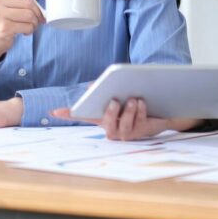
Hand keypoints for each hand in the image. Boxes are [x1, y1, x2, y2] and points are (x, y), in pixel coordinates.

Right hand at [0, 0, 44, 65]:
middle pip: (29, 2)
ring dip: (34, 22)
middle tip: (36, 17)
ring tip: (29, 24)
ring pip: (30, 15)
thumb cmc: (3, 17)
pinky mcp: (3, 28)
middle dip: (37, 12)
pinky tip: (23, 31)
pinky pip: (27, 26)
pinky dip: (30, 30)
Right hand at [53, 99, 199, 140]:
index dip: (68, 114)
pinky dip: (141, 111)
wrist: (163, 110)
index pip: (83, 116)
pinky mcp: (142, 132)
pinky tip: (143, 102)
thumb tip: (94, 85)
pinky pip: (140, 123)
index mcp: (104, 117)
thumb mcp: (122, 92)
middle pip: (106, 124)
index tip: (53, 111)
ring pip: (124, 126)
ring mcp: (127, 133)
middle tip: (114, 100)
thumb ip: (108, 88)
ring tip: (134, 99)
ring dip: (129, 111)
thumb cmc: (137, 101)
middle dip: (110, 112)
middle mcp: (113, 128)